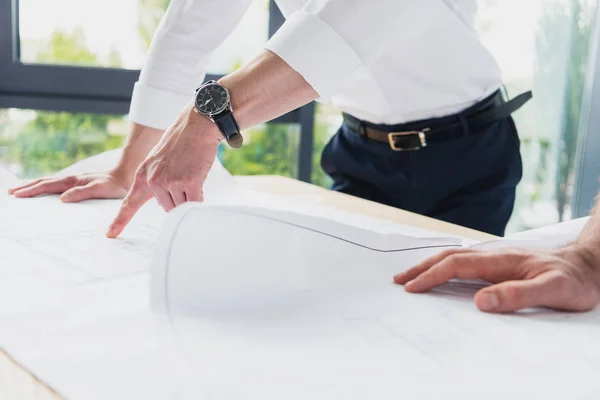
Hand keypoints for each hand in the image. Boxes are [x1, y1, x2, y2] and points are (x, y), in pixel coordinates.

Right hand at [8, 171, 130, 201]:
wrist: (126, 176)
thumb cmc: (115, 186)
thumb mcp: (100, 190)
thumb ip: (82, 193)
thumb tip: (62, 198)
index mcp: (72, 181)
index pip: (46, 186)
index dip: (30, 190)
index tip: (16, 194)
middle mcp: (71, 179)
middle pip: (43, 182)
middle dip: (26, 187)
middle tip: (10, 192)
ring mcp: (74, 180)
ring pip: (49, 182)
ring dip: (34, 185)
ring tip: (21, 189)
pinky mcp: (79, 183)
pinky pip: (57, 185)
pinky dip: (46, 186)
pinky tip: (46, 190)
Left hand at [106, 103, 220, 237]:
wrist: (195, 126)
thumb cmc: (181, 143)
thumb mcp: (158, 161)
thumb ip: (156, 182)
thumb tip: (166, 206)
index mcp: (142, 175)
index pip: (128, 203)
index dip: (119, 221)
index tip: (110, 234)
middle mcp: (153, 180)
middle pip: (167, 207)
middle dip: (177, 198)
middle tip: (183, 176)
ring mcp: (170, 182)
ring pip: (181, 206)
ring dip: (189, 196)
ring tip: (191, 174)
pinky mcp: (188, 183)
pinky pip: (194, 202)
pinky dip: (199, 196)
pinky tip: (198, 179)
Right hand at [394, 244, 599, 312]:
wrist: (589, 265)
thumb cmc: (574, 280)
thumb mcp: (553, 291)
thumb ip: (518, 295)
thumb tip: (481, 302)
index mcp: (501, 261)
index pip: (457, 265)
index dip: (432, 276)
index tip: (412, 288)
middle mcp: (494, 256)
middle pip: (449, 257)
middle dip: (421, 267)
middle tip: (399, 281)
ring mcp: (496, 259)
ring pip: (455, 257)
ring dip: (430, 265)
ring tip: (411, 276)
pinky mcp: (500, 265)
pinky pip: (464, 263)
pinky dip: (444, 267)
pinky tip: (442, 274)